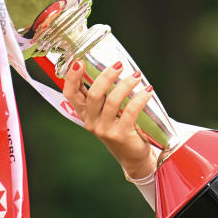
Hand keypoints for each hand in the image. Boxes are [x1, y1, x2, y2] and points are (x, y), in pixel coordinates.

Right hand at [62, 60, 155, 179]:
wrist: (132, 156)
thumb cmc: (120, 127)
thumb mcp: (107, 112)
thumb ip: (104, 95)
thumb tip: (114, 66)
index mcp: (84, 113)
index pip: (70, 94)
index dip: (72, 77)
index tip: (79, 61)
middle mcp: (91, 122)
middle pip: (93, 94)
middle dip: (106, 76)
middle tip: (120, 65)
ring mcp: (104, 130)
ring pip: (112, 101)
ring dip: (126, 84)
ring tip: (137, 75)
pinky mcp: (120, 135)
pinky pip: (130, 111)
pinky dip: (140, 98)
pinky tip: (148, 90)